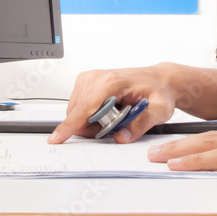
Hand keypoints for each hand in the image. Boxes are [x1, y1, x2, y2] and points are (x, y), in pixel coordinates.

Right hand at [48, 64, 179, 143]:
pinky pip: (79, 108)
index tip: (57, 138)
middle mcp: (96, 78)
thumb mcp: (159, 110)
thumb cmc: (158, 92)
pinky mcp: (86, 83)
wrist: (159, 80)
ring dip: (92, 122)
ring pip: (76, 113)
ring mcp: (89, 79)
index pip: (84, 109)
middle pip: (78, 115)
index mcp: (111, 82)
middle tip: (118, 122)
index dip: (70, 126)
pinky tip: (107, 111)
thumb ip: (140, 124)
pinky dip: (90, 115)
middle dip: (94, 127)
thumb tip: (121, 136)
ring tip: (115, 115)